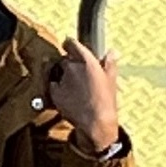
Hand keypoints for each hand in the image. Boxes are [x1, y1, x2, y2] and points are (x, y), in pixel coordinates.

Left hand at [46, 39, 120, 154]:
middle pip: (65, 59)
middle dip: (70, 65)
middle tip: (79, 76)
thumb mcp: (111, 80)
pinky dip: (57, 88)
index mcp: (87, 61)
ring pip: (59, 72)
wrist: (95, 122)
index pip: (71, 43)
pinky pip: (53, 85)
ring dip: (64, 77)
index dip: (69, 44)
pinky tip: (68, 96)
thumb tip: (112, 51)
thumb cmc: (106, 101)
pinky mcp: (54, 92)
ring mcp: (62, 79)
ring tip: (75, 89)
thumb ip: (110, 63)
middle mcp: (72, 67)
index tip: (69, 45)